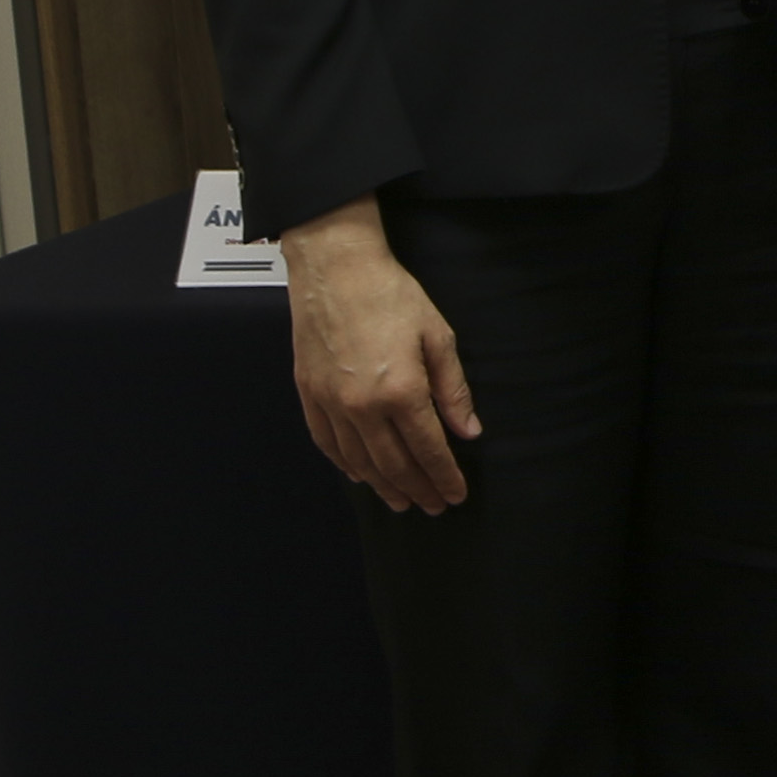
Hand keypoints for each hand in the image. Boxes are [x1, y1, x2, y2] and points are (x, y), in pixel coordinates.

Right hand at [281, 197, 477, 512]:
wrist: (335, 269)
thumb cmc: (391, 295)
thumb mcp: (438, 337)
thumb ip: (453, 390)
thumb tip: (468, 431)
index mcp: (400, 391)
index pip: (428, 449)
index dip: (444, 476)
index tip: (455, 494)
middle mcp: (362, 406)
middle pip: (394, 464)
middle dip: (418, 489)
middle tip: (433, 506)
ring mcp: (330, 403)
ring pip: (359, 461)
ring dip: (383, 485)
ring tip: (401, 501)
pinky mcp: (308, 394)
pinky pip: (327, 443)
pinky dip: (345, 465)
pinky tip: (359, 476)